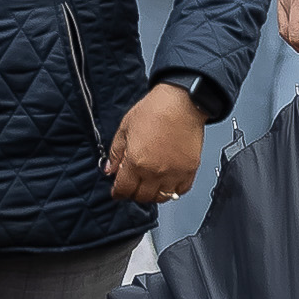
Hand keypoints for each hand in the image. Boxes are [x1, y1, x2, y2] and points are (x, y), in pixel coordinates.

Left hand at [105, 83, 206, 203]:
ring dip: (153, 194)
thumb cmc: (155, 109)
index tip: (117, 190)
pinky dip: (173, 190)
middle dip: (133, 193)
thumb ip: (116, 152)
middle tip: (133, 184)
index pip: (123, 190)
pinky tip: (167, 180)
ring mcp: (173, 173)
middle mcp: (155, 172)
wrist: (182, 101)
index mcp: (136, 161)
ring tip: (150, 183)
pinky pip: (180, 191)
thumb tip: (109, 169)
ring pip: (160, 198)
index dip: (117, 192)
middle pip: (141, 197)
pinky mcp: (189, 170)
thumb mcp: (125, 127)